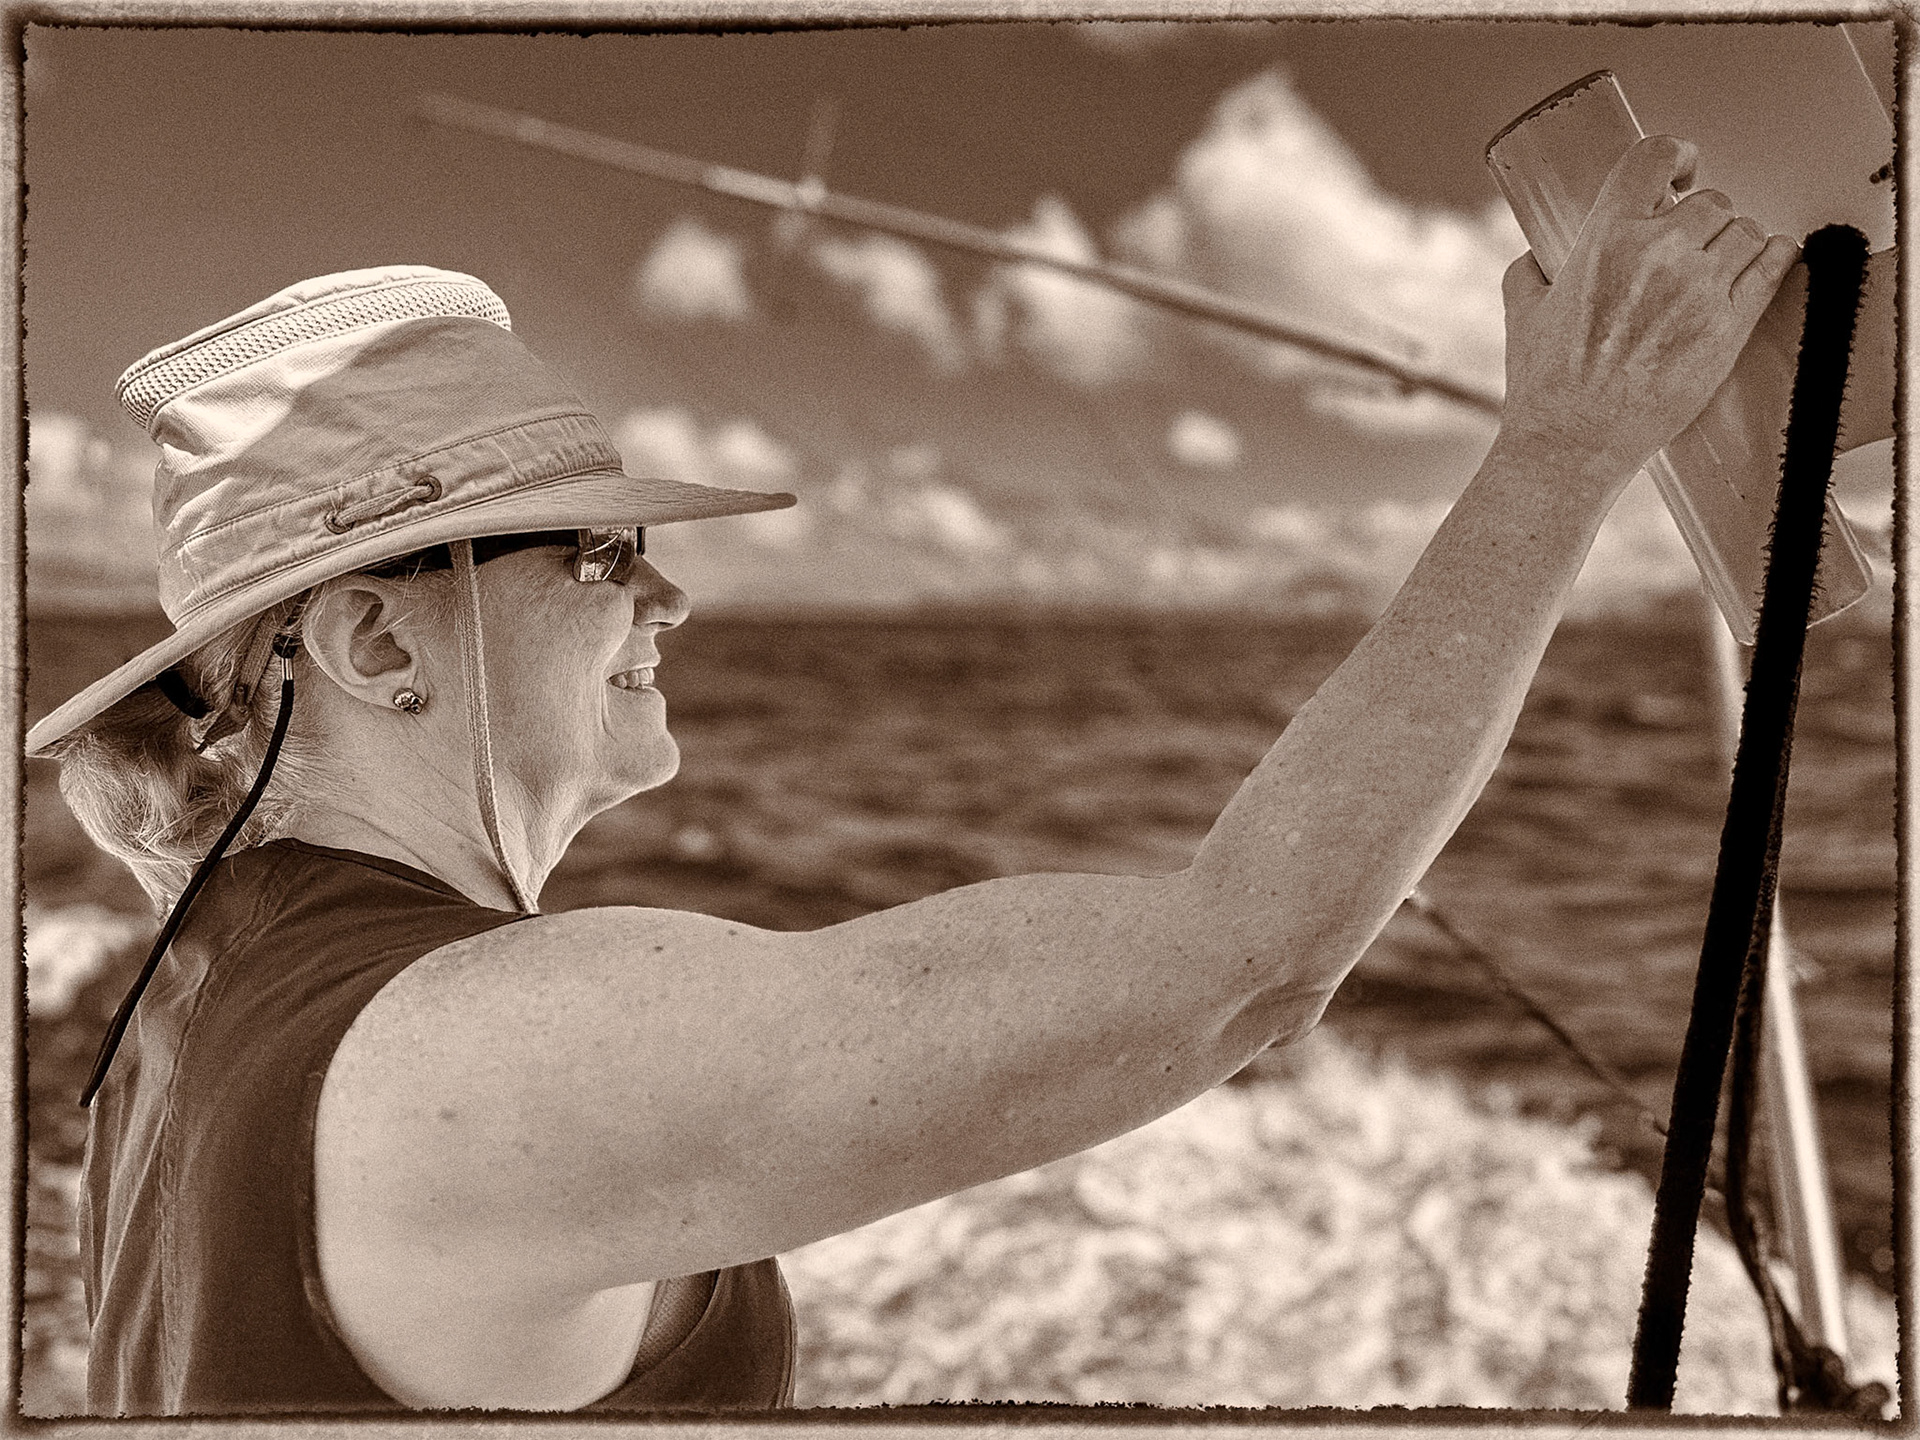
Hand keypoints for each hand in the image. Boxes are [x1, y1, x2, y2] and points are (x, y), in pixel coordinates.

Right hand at [1497, 134, 1797, 483]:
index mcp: (1605, 239)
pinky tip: (1761, 265)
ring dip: (1735, 244)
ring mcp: (1698, 290)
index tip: (1681, 171)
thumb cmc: (1545, 386)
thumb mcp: (1522, 312)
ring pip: (1746, 231)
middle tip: (1691, 244)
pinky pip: (1774, 265)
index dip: (1677, 156)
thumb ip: (1532, 270)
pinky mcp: (1728, 326)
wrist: (1572, 443)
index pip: (1655, 157)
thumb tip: (1540, 256)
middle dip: (1701, 220)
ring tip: (1718, 267)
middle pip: (1711, 201)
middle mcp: (1656, 254)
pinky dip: (1772, 259)